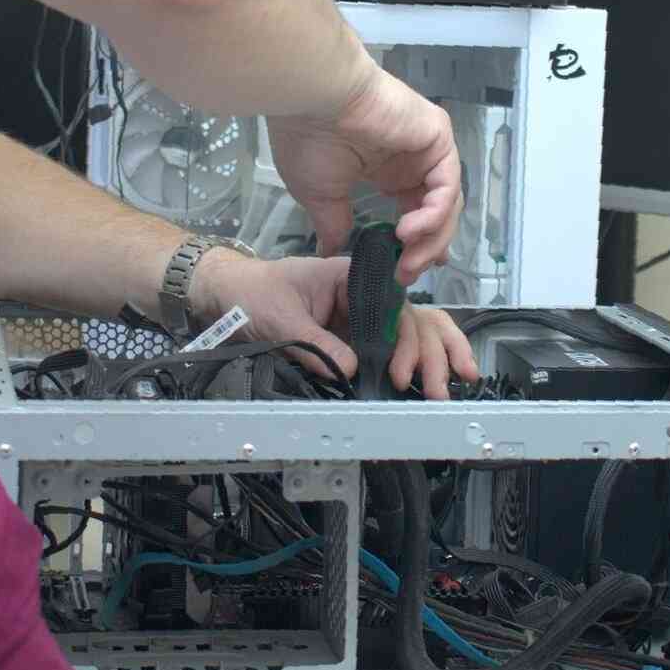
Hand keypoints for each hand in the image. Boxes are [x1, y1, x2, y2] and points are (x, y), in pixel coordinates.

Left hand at [195, 253, 479, 397]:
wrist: (227, 297)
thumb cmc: (252, 296)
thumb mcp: (281, 318)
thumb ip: (316, 344)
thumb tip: (352, 370)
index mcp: (350, 277)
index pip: (394, 304)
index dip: (406, 339)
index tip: (401, 373)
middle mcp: (363, 295)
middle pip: (411, 320)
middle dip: (429, 354)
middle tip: (437, 390)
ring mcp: (359, 318)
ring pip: (407, 334)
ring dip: (429, 360)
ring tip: (442, 391)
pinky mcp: (351, 338)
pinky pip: (385, 351)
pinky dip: (408, 366)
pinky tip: (423, 386)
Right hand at [265, 68, 463, 280]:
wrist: (314, 99)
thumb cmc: (309, 139)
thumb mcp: (318, 195)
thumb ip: (333, 223)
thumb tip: (329, 250)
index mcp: (387, 169)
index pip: (417, 210)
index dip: (419, 243)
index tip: (407, 271)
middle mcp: (412, 159)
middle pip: (437, 212)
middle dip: (427, 249)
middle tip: (406, 275)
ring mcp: (428, 147)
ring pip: (446, 203)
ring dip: (431, 239)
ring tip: (407, 261)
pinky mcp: (438, 137)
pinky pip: (447, 185)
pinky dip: (434, 215)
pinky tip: (410, 232)